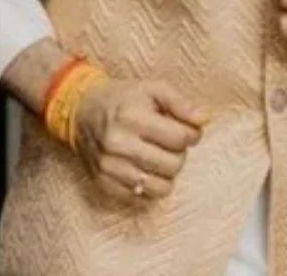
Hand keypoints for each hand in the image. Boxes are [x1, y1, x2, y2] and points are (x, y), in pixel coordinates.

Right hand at [73, 78, 208, 202]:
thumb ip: (181, 103)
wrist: (82, 111)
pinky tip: (144, 168)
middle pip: (173, 165)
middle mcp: (118, 145)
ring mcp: (109, 167)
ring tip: (159, 157)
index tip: (186, 130)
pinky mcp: (103, 184)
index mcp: (132, 118)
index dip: (192, 135)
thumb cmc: (124, 99)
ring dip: (166, 173)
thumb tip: (204, 120)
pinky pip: (141, 199)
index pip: (181, 138)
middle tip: (170, 143)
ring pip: (160, 188)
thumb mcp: (154, 89)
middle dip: (179, 154)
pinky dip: (149, 186)